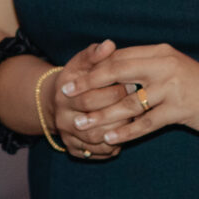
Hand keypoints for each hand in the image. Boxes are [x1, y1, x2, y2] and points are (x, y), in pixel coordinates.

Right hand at [45, 41, 127, 159]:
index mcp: (63, 95)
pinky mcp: (74, 150)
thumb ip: (95, 54)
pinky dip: (112, 146)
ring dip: (118, 131)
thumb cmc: (76, 78)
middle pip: (94, 120)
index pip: (91, 96)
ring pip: (96, 140)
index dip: (115, 91)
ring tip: (135, 119)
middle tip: (140, 104)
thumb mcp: (81, 62)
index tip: (133, 83)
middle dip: (120, 112)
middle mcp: (62, 118)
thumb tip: (109, 44)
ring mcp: (68, 136)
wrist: (57, 102)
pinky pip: (96, 153)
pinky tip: (125, 136)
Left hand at [61, 42, 198, 151]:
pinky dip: (125, 132)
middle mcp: (165, 65)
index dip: (92, 68)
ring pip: (127, 102)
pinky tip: (110, 139)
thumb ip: (148, 67)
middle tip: (66, 96)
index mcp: (160, 52)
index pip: (118, 57)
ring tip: (81, 125)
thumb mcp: (174, 70)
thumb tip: (115, 68)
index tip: (71, 77)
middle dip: (88, 85)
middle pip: (117, 73)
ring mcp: (173, 86)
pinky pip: (145, 122)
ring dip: (101, 115)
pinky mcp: (181, 108)